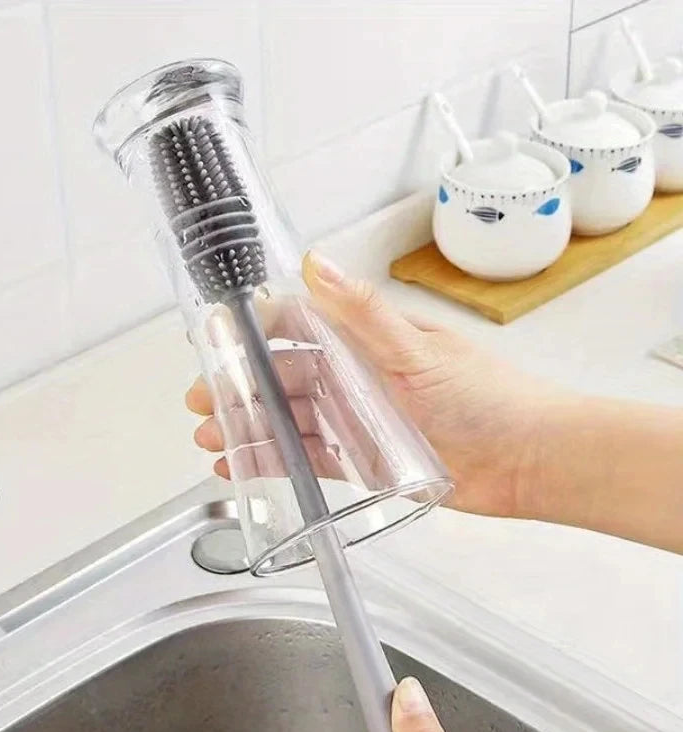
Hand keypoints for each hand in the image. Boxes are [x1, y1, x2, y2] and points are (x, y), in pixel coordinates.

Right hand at [186, 249, 553, 518]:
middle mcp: (359, 375)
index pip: (299, 326)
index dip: (255, 333)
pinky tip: (246, 464)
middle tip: (204, 401)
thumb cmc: (490, 399)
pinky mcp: (363, 457)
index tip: (219, 341)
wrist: (530, 461)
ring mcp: (359, 417)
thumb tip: (315, 264)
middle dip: (241, 387)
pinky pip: (308, 456)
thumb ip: (363, 313)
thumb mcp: (419, 351)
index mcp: (369, 339)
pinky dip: (276, 459)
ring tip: (214, 438)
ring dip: (250, 427)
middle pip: (285, 376)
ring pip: (290, 418)